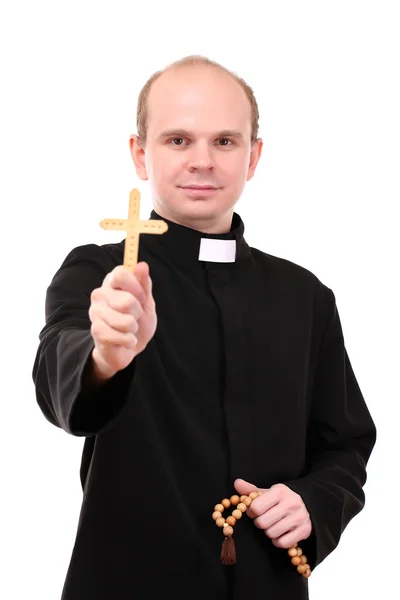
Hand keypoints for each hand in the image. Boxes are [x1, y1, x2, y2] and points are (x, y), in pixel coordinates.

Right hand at [88, 262, 156, 377]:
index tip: (141, 296)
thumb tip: (142, 265)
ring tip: (129, 328)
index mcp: (112, 282)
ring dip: (133, 328)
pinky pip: (122, 336)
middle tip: (135, 316)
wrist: (129, 346)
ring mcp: (95, 312)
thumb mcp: (146, 301)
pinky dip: (129, 341)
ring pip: (126, 321)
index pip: (121, 273)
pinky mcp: (96, 331)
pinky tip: (125, 339)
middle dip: (138, 313)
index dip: (136, 286)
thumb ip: (144, 283)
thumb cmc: (138, 320)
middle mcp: (100, 294)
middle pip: (127, 301)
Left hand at [234, 479, 311, 548]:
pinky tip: (281, 533)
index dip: (251, 511)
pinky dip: (278, 541)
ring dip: (269, 532)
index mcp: (280, 491)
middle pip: (262, 523)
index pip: (256, 507)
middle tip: (264, 519)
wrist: (308, 504)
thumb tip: (237, 483)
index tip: (255, 511)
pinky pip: (282, 543)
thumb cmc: (282, 499)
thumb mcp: (268, 492)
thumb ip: (251, 490)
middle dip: (260, 522)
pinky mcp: (304, 531)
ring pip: (271, 534)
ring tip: (273, 525)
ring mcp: (299, 518)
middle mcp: (291, 503)